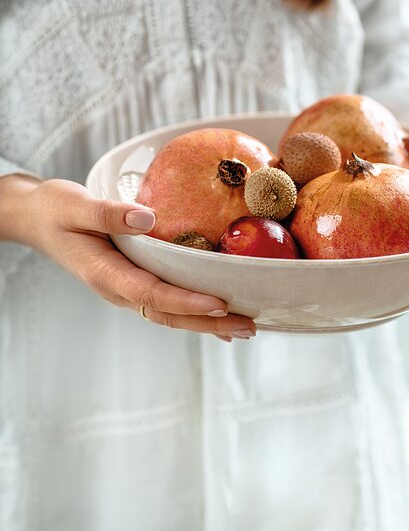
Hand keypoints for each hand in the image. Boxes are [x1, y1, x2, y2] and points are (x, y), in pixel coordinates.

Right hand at [5, 176, 255, 340]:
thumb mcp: (74, 204)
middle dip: (208, 323)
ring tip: (245, 326)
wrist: (37, 219)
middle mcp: (117, 288)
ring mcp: (125, 288)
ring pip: (169, 313)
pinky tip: (219, 316)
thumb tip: (147, 218)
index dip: (186, 301)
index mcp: (104, 273)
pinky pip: (166, 302)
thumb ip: (107, 213)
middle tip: (249, 326)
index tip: (220, 303)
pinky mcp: (133, 282)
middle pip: (167, 313)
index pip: (151, 294)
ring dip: (206, 322)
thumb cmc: (54, 209)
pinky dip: (193, 311)